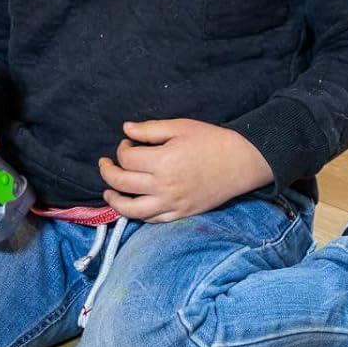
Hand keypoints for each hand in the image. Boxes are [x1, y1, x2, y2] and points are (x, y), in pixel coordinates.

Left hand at [99, 119, 274, 222]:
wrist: (241, 162)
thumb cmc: (212, 140)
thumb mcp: (181, 126)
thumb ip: (150, 129)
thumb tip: (126, 129)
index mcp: (163, 161)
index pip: (127, 159)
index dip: (121, 149)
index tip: (127, 143)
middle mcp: (163, 185)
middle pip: (122, 183)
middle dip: (108, 171)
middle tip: (106, 164)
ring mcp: (171, 203)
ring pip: (130, 209)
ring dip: (114, 200)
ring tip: (108, 191)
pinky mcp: (180, 214)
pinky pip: (150, 219)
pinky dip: (136, 214)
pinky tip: (132, 205)